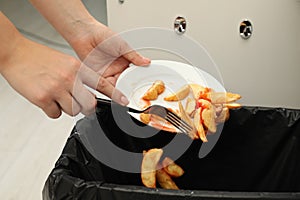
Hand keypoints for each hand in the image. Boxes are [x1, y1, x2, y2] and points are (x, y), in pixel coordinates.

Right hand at [0, 36, 127, 117]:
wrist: (16, 53)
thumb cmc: (40, 58)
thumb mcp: (66, 62)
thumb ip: (78, 77)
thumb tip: (87, 94)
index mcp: (77, 68)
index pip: (101, 83)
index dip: (115, 94)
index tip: (124, 101)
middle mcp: (69, 78)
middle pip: (89, 104)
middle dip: (86, 108)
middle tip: (79, 104)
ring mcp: (57, 89)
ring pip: (73, 111)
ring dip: (67, 108)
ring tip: (57, 97)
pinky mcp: (43, 98)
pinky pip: (55, 114)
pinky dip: (52, 110)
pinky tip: (46, 99)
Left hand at [68, 20, 150, 85]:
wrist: (85, 33)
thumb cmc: (102, 34)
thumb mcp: (123, 45)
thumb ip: (134, 56)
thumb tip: (146, 62)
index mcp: (124, 61)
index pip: (133, 74)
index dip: (136, 80)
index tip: (141, 85)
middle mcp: (115, 68)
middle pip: (124, 82)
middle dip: (127, 87)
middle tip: (132, 92)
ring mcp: (106, 72)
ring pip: (114, 85)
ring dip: (118, 90)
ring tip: (123, 94)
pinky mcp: (96, 76)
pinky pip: (103, 85)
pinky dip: (107, 89)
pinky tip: (113, 91)